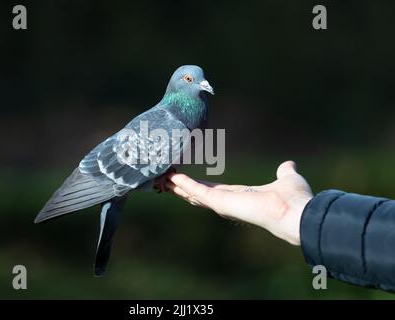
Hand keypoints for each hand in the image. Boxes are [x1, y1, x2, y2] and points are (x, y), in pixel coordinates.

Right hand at [165, 161, 312, 244]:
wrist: (297, 213)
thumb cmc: (294, 199)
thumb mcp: (287, 179)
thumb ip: (284, 172)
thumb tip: (288, 165)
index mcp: (241, 197)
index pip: (214, 192)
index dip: (199, 186)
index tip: (186, 179)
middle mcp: (229, 202)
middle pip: (199, 194)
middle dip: (182, 188)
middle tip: (165, 179)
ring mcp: (223, 204)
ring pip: (195, 194)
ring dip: (178, 186)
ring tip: (162, 177)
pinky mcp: (221, 202)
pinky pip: (198, 191)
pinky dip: (185, 184)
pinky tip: (173, 177)